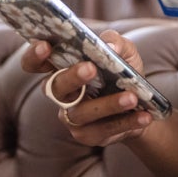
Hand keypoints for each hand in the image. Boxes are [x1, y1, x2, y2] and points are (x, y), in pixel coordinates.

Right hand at [19, 29, 157, 145]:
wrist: (141, 104)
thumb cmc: (122, 71)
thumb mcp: (124, 51)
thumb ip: (115, 41)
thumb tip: (109, 47)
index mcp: (61, 68)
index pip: (35, 63)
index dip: (34, 56)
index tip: (44, 46)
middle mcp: (61, 94)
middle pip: (54, 87)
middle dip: (71, 77)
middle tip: (91, 68)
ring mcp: (72, 116)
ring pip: (83, 112)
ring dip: (108, 104)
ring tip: (132, 97)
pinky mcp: (88, 135)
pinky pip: (104, 130)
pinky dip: (126, 122)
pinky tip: (143, 115)